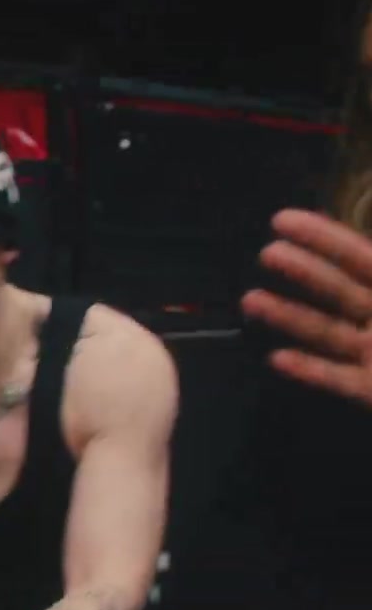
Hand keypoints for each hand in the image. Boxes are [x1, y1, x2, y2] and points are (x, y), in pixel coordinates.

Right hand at [242, 208, 371, 405]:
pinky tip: (276, 358)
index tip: (282, 220)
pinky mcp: (371, 390)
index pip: (360, 256)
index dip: (323, 236)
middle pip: (338, 289)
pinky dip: (307, 369)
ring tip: (250, 301)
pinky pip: (335, 378)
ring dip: (288, 315)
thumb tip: (371, 244)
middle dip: (301, 269)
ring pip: (327, 331)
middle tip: (265, 253)